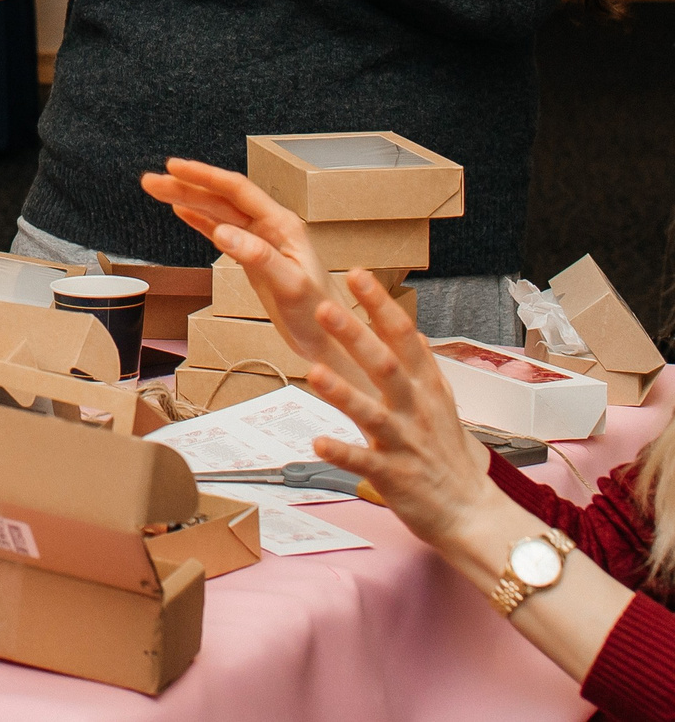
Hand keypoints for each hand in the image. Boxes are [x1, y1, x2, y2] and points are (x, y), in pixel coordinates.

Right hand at [139, 158, 347, 372]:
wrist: (330, 341)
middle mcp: (271, 228)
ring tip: (156, 190)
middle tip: (151, 181)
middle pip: (221, 199)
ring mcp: (261, 242)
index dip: (204, 176)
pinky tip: (182, 211)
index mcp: (282, 226)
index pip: (237, 191)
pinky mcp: (252, 258)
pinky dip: (199, 219)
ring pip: (217, 213)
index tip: (175, 167)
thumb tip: (223, 232)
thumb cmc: (319, 316)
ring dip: (187, 200)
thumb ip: (258, 257)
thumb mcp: (290, 287)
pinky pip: (220, 230)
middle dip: (185, 187)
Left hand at [295, 272, 506, 551]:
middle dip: (356, 336)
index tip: (358, 274)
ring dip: (343, 392)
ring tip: (314, 372)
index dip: (382, 306)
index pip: (406, 338)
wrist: (473, 513)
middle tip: (325, 307)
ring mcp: (405, 442)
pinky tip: (318, 442)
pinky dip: (342, 453)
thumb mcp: (442, 404)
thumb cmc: (449, 456)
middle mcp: (416, 410)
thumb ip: (421, 368)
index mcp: (427, 388)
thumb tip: (410, 332)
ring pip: (373, 412)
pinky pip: (364, 462)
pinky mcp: (393, 475)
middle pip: (386, 367)